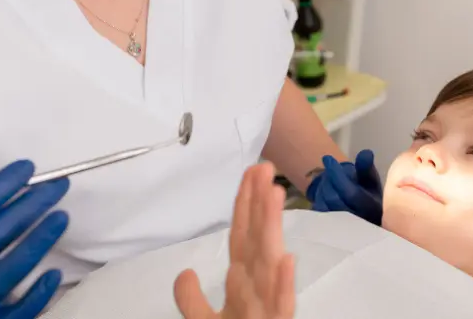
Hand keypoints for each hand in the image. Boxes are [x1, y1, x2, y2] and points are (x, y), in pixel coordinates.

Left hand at [174, 162, 294, 318]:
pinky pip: (281, 306)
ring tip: (275, 195)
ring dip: (273, 230)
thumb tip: (185, 271)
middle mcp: (258, 289)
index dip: (245, 204)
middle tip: (265, 168)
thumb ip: (192, 300)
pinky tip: (287, 260)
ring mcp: (268, 307)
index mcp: (243, 283)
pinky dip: (284, 284)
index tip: (251, 171)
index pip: (242, 236)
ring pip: (270, 264)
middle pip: (258, 240)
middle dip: (261, 204)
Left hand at [306, 149, 383, 225]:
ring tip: (326, 182)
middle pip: (334, 199)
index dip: (337, 175)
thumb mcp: (369, 179)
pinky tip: (322, 195)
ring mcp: (344, 231)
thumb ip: (366, 167)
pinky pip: (318, 216)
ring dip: (321, 190)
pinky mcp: (331, 234)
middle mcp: (359, 222)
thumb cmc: (366, 192)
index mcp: (372, 207)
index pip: (351, 193)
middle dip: (327, 181)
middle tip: (327, 171)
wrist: (361, 213)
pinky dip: (317, 201)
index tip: (327, 158)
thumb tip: (366, 153)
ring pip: (324, 207)